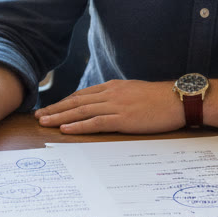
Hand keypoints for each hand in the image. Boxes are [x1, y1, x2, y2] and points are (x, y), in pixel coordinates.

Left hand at [34, 80, 182, 134]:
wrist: (179, 99)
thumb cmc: (161, 99)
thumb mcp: (136, 93)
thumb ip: (120, 97)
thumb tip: (108, 106)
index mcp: (113, 87)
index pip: (82, 94)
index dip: (64, 102)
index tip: (51, 108)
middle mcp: (111, 93)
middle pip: (76, 101)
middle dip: (55, 109)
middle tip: (38, 116)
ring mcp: (116, 106)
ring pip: (81, 111)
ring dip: (60, 117)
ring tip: (44, 122)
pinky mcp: (123, 118)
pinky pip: (95, 122)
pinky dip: (78, 126)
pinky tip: (65, 129)